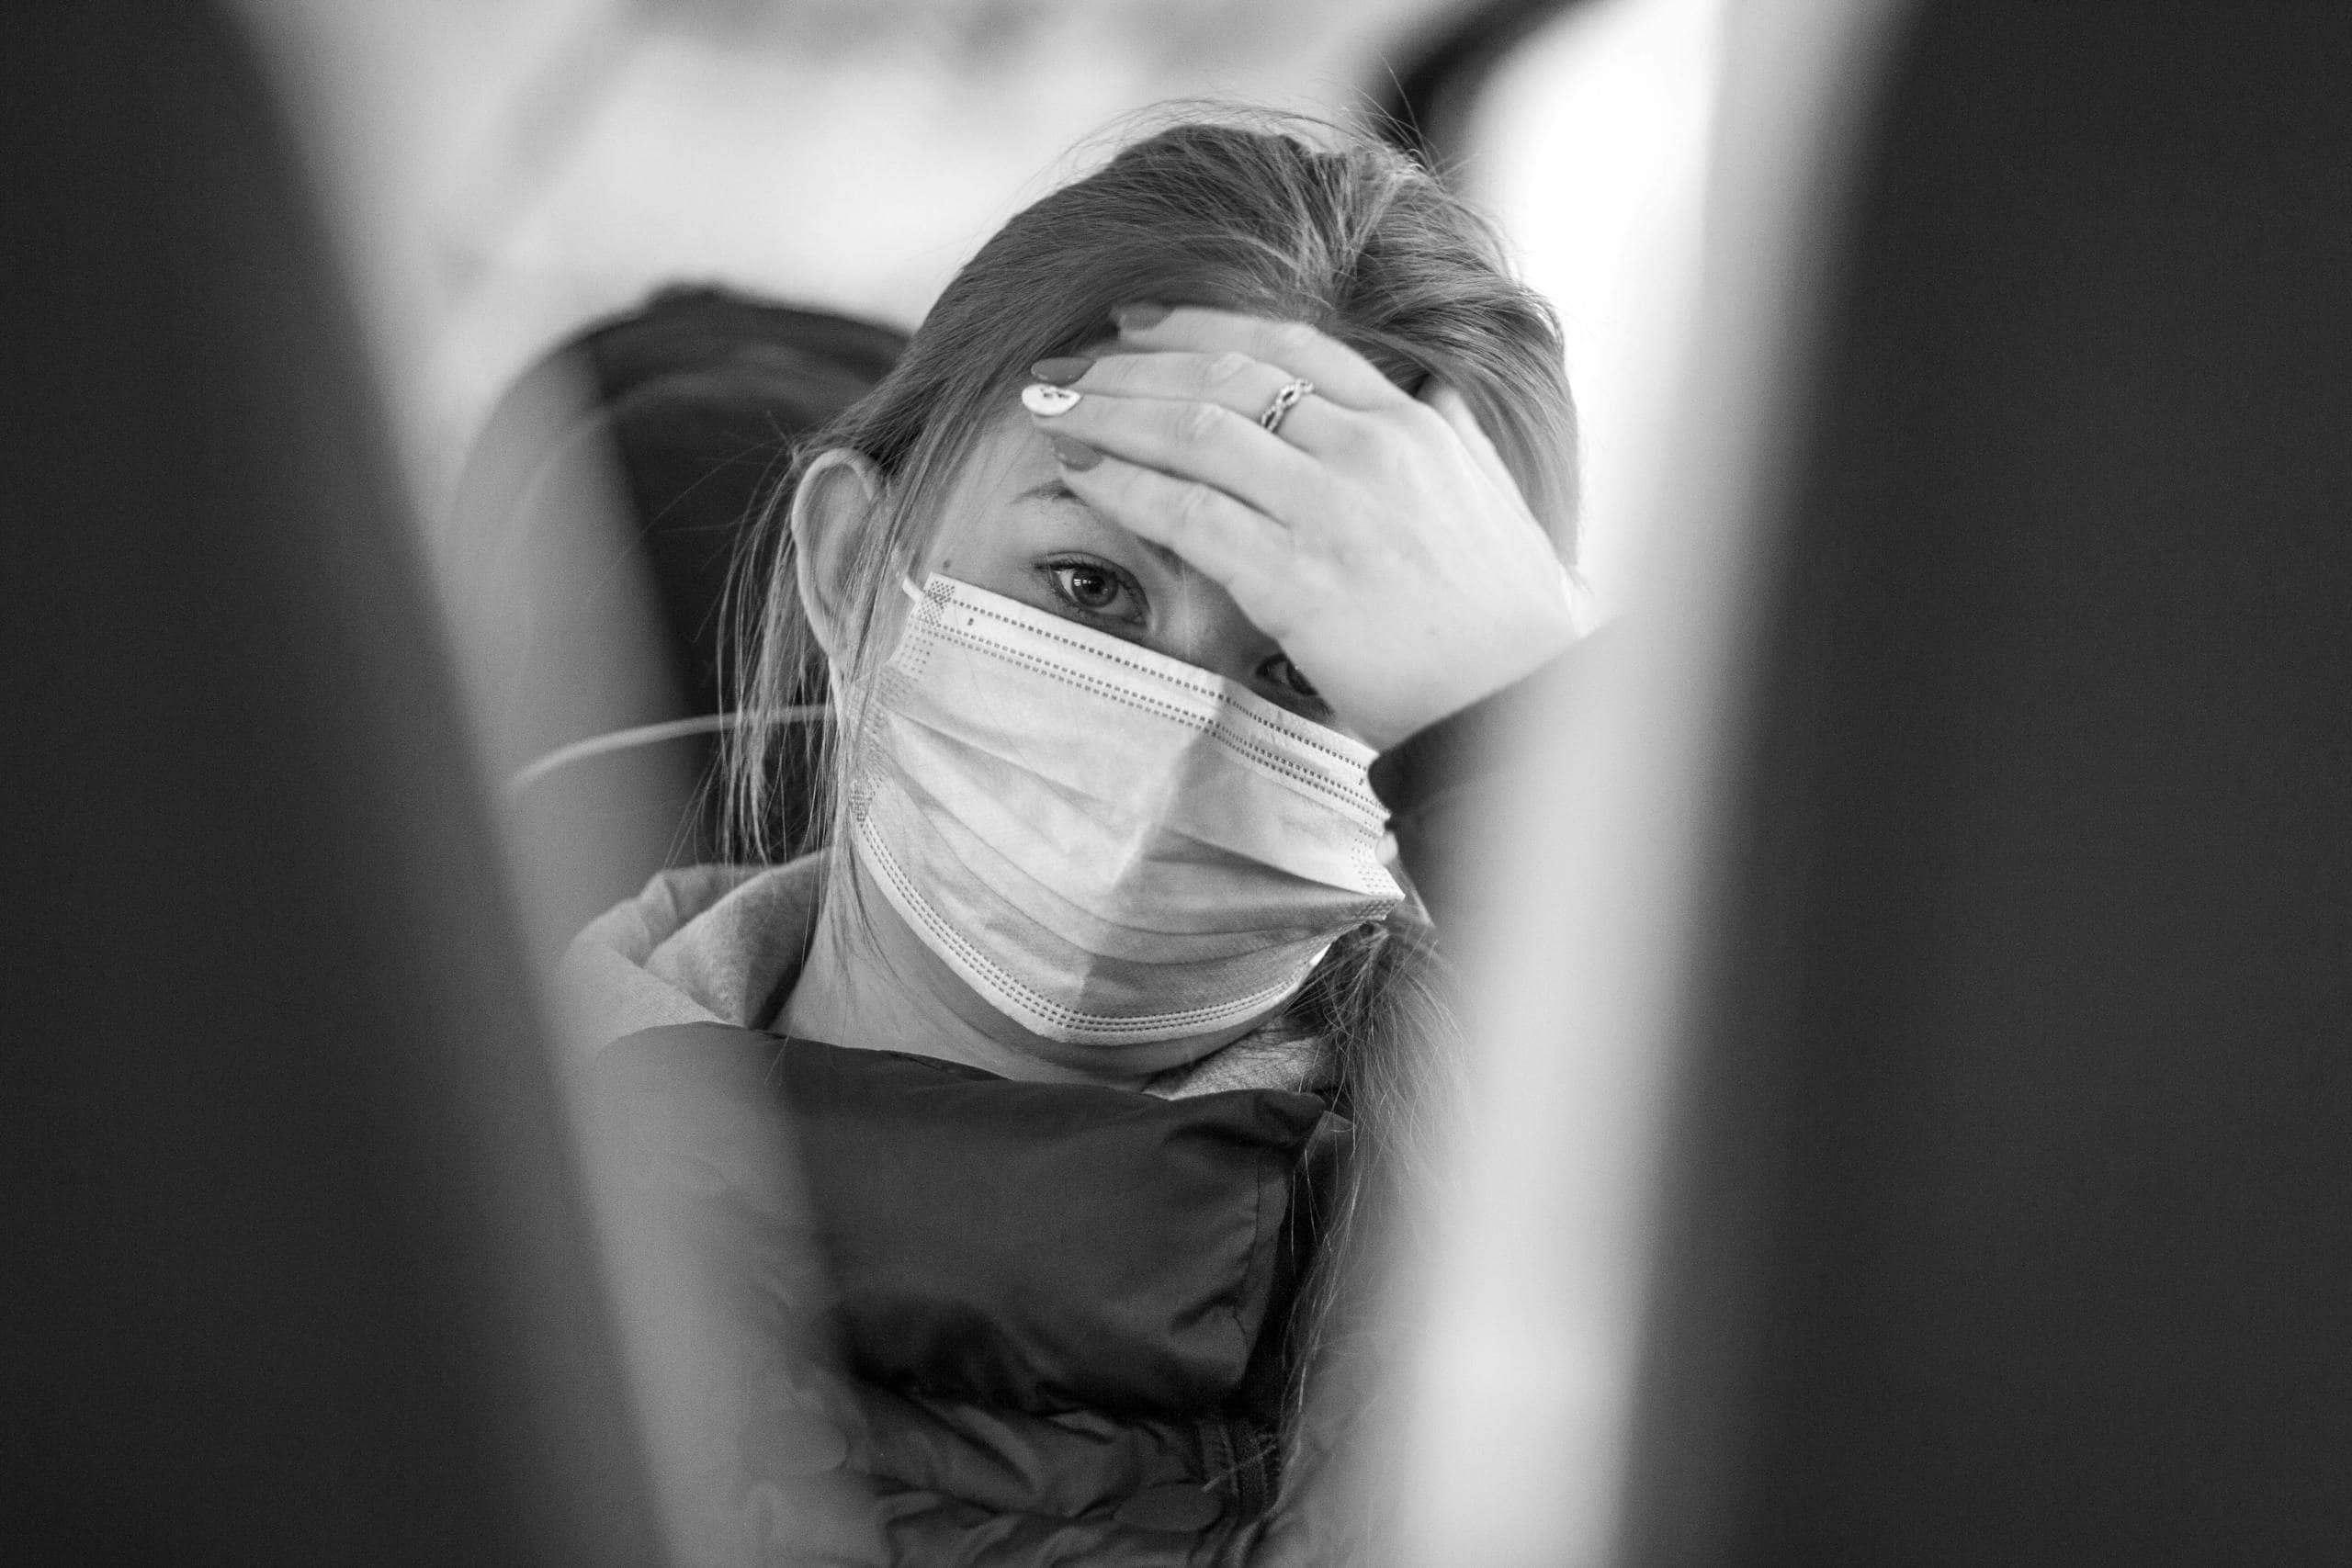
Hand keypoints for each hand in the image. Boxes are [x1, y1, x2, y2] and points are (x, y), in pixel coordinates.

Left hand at [1024, 306, 1574, 752]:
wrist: (1521, 705)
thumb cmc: (1507, 620)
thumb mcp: (1492, 497)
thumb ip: (1456, 437)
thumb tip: (1436, 391)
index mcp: (1412, 425)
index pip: (1289, 344)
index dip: (1197, 325)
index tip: (1133, 326)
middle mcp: (1369, 451)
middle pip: (1224, 375)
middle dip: (1127, 366)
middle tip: (1060, 369)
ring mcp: (1332, 511)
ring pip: (1195, 431)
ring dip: (1108, 413)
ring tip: (1049, 412)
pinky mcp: (1298, 580)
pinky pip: (1189, 514)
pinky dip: (1125, 485)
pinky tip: (1082, 475)